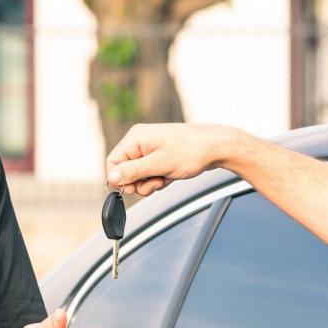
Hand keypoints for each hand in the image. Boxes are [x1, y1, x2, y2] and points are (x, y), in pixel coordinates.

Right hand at [106, 123, 237, 195]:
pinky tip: (170, 176)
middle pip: (125, 170)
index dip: (119, 179)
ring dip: (150, 182)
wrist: (216, 147)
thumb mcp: (159, 165)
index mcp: (136, 138)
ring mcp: (150, 149)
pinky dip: (158, 179)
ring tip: (166, 178)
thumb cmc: (191, 151)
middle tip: (155, 183)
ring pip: (138, 175)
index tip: (131, 189)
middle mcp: (140, 142)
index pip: (113, 162)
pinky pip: (150, 173)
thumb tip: (112, 178)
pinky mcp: (160, 156)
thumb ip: (133, 171)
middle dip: (138, 182)